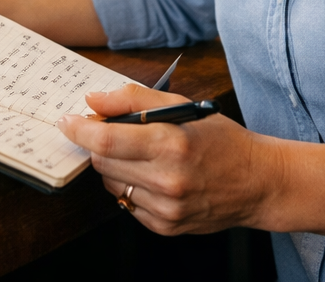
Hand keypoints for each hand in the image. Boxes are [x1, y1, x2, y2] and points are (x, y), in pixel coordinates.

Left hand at [57, 84, 277, 235]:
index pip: (106, 141)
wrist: (258, 182)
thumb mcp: (182, 105)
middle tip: (112, 131)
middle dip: (98, 144)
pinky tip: (154, 177)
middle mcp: (167, 180)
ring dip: (115, 167)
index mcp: (171, 144)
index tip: (66, 121)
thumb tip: (93, 100)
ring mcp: (166, 208)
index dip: (79, 130)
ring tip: (142, 155)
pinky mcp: (166, 226)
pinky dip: (131, 187)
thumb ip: (134, 98)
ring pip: (112, 184)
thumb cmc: (221, 138)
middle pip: (103, 162)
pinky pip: (128, 204)